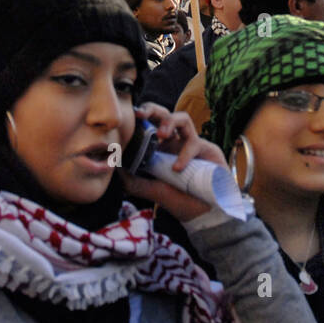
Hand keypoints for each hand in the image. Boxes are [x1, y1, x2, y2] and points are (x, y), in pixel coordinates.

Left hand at [120, 103, 225, 221]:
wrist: (203, 213)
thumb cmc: (179, 200)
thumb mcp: (151, 190)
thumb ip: (133, 181)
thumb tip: (115, 168)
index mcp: (161, 148)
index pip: (150, 123)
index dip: (141, 115)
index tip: (130, 117)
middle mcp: (176, 142)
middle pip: (164, 113)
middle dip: (152, 109)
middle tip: (141, 115)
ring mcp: (192, 143)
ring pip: (182, 118)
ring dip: (169, 121)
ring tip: (161, 134)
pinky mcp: (208, 149)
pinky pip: (194, 144)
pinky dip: (184, 154)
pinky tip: (177, 168)